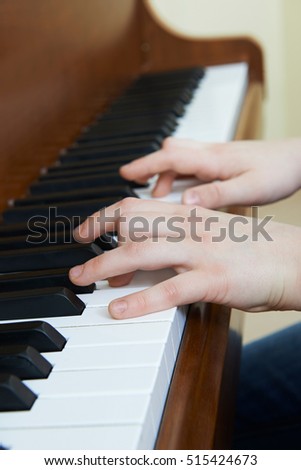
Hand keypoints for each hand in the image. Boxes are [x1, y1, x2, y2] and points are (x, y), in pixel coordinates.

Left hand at [69, 198, 300, 318]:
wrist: (293, 260)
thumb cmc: (252, 248)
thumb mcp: (211, 233)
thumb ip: (179, 237)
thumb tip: (147, 252)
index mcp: (189, 213)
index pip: (135, 206)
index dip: (103, 216)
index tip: (85, 231)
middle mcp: (190, 226)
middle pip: (130, 222)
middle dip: (95, 236)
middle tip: (77, 260)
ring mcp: (201, 251)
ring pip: (140, 251)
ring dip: (104, 265)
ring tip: (82, 280)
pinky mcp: (213, 279)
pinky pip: (169, 289)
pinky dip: (139, 300)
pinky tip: (119, 309)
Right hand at [120, 137, 300, 207]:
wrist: (298, 159)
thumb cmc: (278, 172)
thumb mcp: (249, 188)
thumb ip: (216, 195)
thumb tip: (184, 202)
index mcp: (213, 160)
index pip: (170, 157)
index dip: (144, 165)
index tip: (124, 173)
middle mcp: (211, 153)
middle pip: (170, 152)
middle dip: (149, 167)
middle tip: (136, 185)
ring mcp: (216, 155)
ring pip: (180, 157)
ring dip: (165, 173)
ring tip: (160, 196)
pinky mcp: (222, 160)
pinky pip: (192, 163)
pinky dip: (180, 175)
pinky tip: (185, 192)